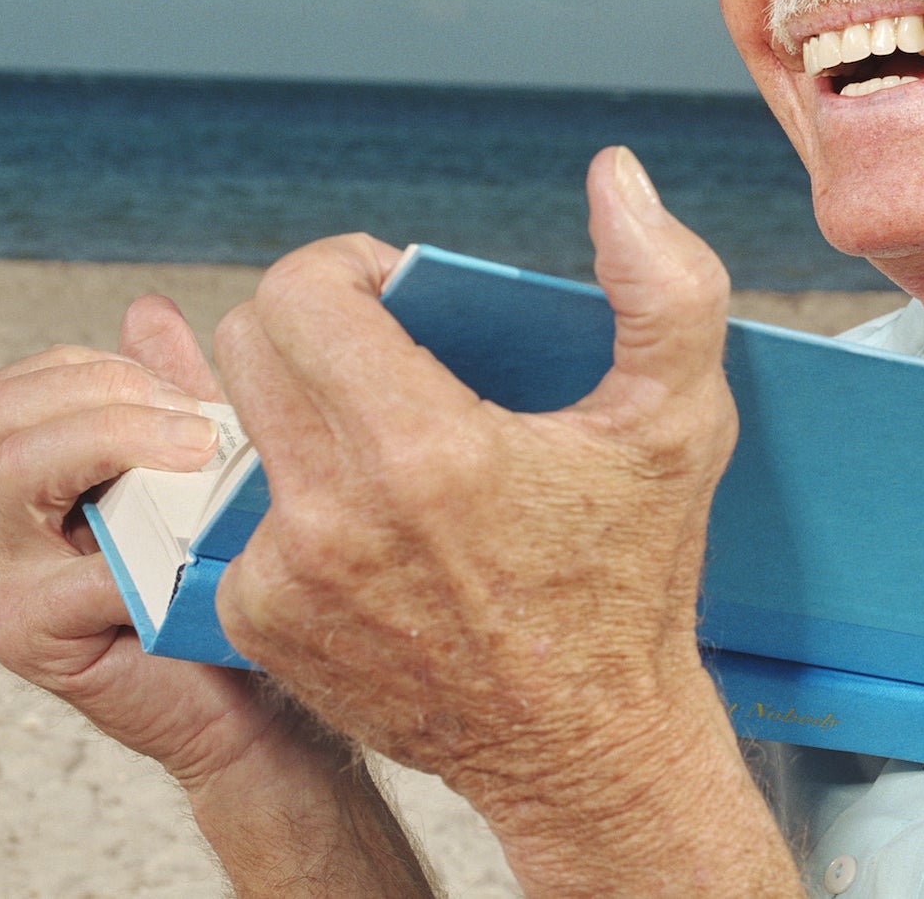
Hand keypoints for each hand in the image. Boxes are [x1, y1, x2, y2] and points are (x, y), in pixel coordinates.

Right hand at [0, 297, 327, 791]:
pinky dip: (148, 553)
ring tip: (200, 458)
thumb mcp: (213, 473)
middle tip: (200, 429)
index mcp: (50, 477)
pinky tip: (202, 559)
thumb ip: (176, 397)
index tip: (195, 394)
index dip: (104, 368)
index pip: (27, 384)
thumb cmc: (240, 586)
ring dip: (119, 442)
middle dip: (111, 394)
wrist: (260, 705)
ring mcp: (13, 580)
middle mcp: (16, 524)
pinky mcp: (30, 635)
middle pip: (6, 409)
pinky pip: (74, 565)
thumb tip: (145, 310)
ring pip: (20, 465)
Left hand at [212, 146, 796, 893]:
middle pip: (250, 343)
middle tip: (389, 345)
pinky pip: (244, 510)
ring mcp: (285, 578)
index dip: (346, 265)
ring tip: (389, 435)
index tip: (397, 288)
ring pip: (241, 425)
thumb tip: (613, 176)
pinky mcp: (262, 623)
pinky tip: (374, 521)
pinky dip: (299, 497)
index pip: (299, 292)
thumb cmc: (634, 579)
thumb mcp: (682, 421)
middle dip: (315, 320)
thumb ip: (664, 283)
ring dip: (307, 408)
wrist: (588, 745)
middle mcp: (333, 517)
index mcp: (424, 450)